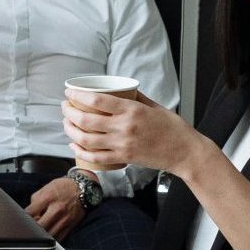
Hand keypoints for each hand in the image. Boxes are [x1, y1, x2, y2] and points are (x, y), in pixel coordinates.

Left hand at [26, 175, 86, 240]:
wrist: (84, 188)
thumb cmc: (64, 187)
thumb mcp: (45, 189)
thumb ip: (34, 202)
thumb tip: (27, 215)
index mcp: (48, 198)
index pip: (29, 213)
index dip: (22, 218)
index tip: (20, 222)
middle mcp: (57, 209)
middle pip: (38, 227)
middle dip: (31, 230)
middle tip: (28, 230)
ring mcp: (64, 219)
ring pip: (48, 236)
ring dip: (41, 236)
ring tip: (38, 232)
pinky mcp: (70, 226)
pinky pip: (58, 238)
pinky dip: (51, 239)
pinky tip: (47, 236)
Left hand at [61, 86, 197, 174]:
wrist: (184, 152)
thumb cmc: (172, 127)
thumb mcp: (154, 106)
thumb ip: (134, 98)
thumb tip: (117, 90)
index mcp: (132, 110)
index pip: (97, 100)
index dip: (78, 95)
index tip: (69, 92)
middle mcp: (124, 127)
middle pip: (86, 120)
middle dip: (69, 112)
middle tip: (65, 107)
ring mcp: (121, 145)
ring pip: (86, 139)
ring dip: (70, 130)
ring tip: (66, 123)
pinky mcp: (122, 158)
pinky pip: (95, 157)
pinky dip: (80, 151)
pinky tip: (73, 144)